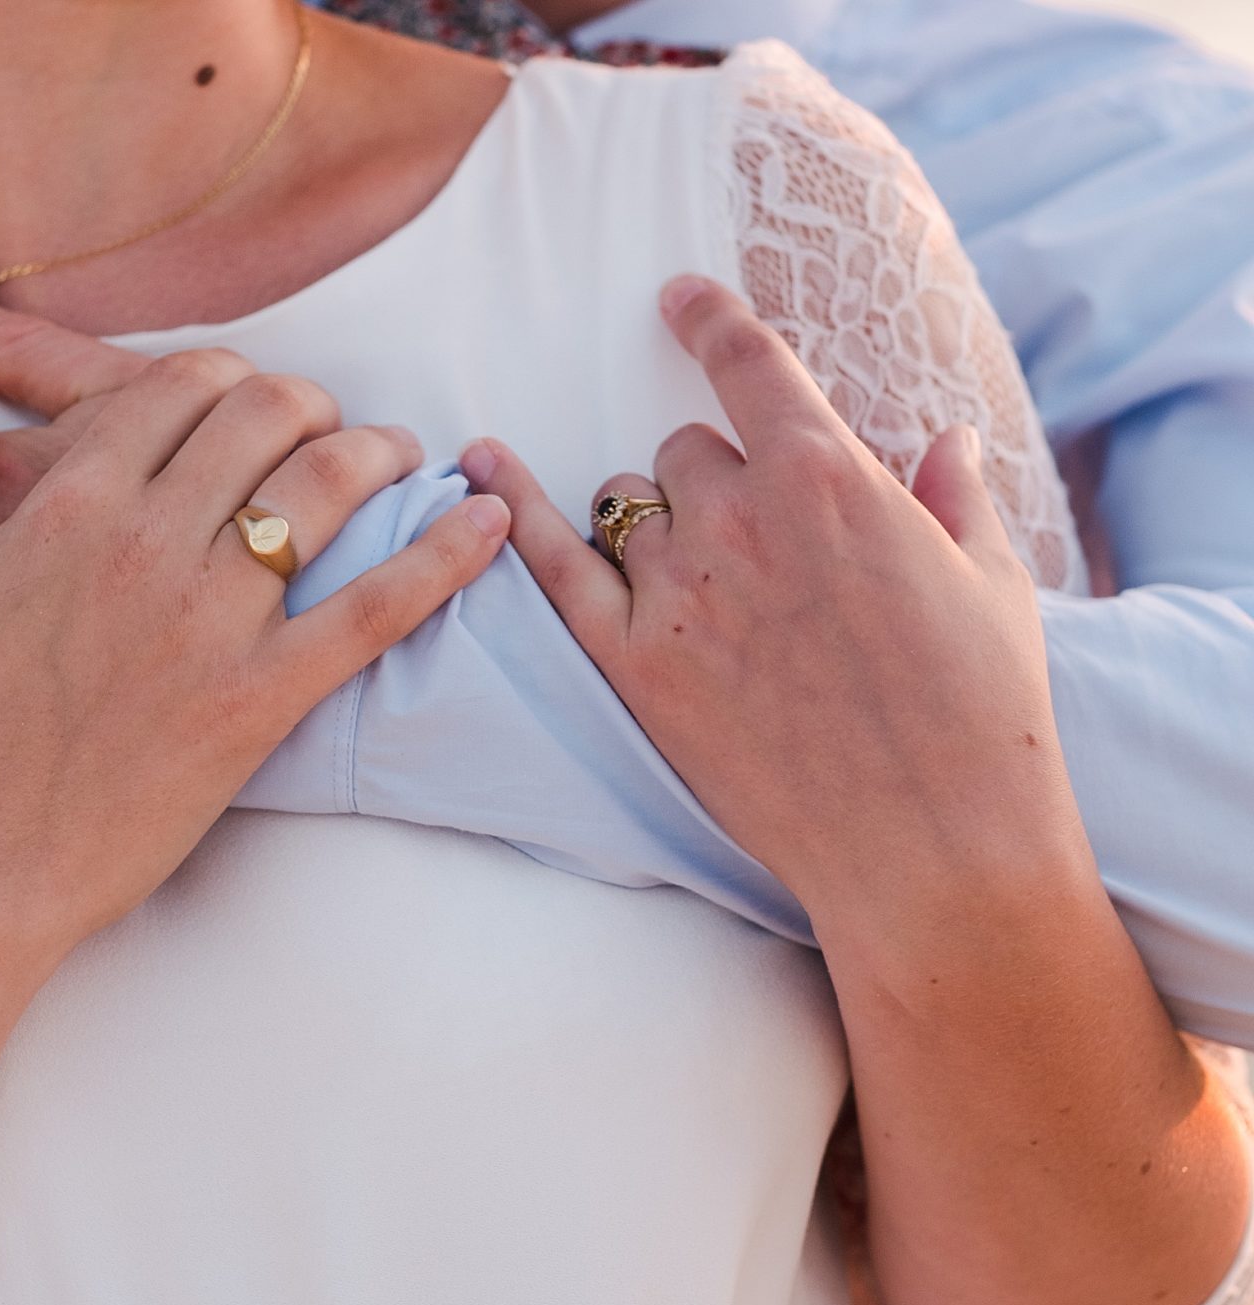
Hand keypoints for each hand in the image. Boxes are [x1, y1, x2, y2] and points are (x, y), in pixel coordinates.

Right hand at [0, 354, 507, 958]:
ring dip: (379, 452)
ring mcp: (210, 623)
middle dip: (309, 405)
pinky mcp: (259, 704)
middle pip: (267, 415)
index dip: (227, 378)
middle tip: (327, 429)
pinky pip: (377, 608)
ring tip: (400, 457)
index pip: (178, 387)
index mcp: (63, 507)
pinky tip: (493, 523)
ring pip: (329, 487)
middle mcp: (146, 543)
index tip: (247, 402)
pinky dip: (446, 556)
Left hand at [464, 277, 1092, 919]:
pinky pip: (552, 565)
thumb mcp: (991, 582)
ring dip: (657, 529)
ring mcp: (679, 591)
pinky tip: (479, 465)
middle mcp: (741, 517)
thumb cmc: (982, 713)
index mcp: (830, 476)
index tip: (679, 298)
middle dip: (713, 480)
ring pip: (627, 509)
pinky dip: (512, 511)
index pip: (747, 363)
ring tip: (708, 589)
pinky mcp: (635, 663)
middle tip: (757, 548)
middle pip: (683, 453)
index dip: (707, 319)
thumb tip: (942, 442)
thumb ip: (951, 496)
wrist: (932, 840)